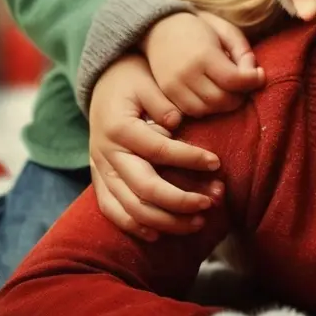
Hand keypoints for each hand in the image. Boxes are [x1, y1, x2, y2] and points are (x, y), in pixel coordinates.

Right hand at [89, 53, 222, 238]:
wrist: (102, 84)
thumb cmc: (132, 80)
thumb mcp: (148, 81)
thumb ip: (162, 101)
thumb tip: (176, 123)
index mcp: (119, 129)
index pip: (159, 151)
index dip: (189, 159)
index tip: (217, 163)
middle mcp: (107, 154)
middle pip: (144, 189)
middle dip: (180, 200)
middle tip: (211, 201)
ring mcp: (100, 171)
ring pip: (130, 208)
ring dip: (165, 220)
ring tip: (198, 221)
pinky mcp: (99, 181)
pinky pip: (112, 211)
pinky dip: (134, 226)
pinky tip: (159, 234)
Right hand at [142, 10, 264, 116]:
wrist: (161, 28)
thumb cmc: (200, 28)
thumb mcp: (226, 31)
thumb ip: (242, 52)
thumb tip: (253, 74)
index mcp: (204, 55)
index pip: (234, 80)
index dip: (253, 81)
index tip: (260, 75)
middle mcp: (187, 74)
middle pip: (221, 100)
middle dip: (239, 96)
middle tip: (245, 86)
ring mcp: (173, 87)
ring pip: (206, 110)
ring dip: (223, 106)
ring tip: (230, 91)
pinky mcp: (166, 94)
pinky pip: (190, 112)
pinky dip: (206, 109)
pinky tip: (212, 96)